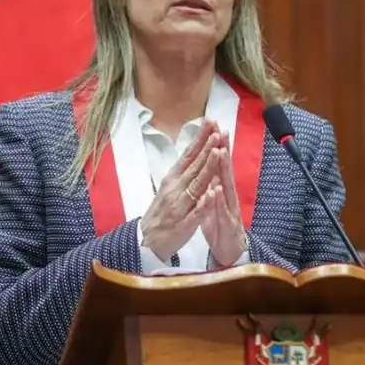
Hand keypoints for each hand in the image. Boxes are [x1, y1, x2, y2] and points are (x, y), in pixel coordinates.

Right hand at [140, 120, 222, 261]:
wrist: (147, 240)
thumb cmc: (161, 212)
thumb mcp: (168, 188)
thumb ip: (183, 172)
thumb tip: (195, 153)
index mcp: (172, 179)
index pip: (189, 155)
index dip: (200, 139)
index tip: (210, 124)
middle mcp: (175, 189)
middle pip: (194, 166)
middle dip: (207, 148)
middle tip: (217, 131)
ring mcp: (180, 206)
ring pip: (197, 185)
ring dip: (207, 168)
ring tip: (218, 153)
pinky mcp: (184, 224)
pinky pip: (196, 212)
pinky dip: (204, 202)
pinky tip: (213, 193)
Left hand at [200, 132, 247, 265]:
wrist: (229, 253)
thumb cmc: (220, 226)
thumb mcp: (214, 201)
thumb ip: (213, 183)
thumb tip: (210, 166)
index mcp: (221, 189)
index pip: (218, 164)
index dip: (216, 146)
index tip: (214, 127)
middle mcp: (228, 196)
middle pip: (225, 170)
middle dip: (224, 151)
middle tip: (221, 131)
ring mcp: (229, 210)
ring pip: (226, 187)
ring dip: (223, 170)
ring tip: (221, 152)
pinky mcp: (227, 225)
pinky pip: (222, 212)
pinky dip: (218, 200)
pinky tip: (217, 189)